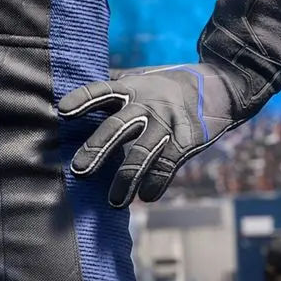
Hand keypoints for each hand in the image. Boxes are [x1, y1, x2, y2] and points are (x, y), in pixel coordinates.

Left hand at [58, 63, 246, 206]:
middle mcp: (146, 104)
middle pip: (118, 126)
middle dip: (98, 147)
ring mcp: (167, 123)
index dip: (83, 99)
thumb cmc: (165, 85)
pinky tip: (145, 197)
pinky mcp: (186, 141)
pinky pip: (169, 166)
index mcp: (130, 87)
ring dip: (127, 178)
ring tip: (113, 202)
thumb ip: (110, 87)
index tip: (62, 111)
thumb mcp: (138, 78)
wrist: (218, 86)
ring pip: (143, 153)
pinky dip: (157, 183)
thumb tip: (67, 95)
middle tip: (79, 170)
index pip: (101, 90)